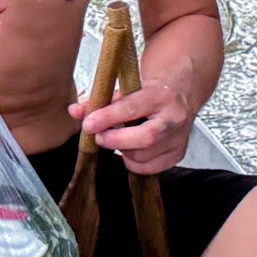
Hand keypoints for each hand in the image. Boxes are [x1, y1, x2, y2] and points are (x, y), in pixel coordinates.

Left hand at [72, 79, 194, 176]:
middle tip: (100, 137)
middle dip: (116, 141)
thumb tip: (74, 112)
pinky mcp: (179, 153)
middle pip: (145, 138)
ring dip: (124, 151)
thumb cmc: (151, 89)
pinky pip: (151, 168)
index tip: (88, 124)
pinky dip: (135, 162)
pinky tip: (130, 150)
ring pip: (145, 156)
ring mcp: (179, 138)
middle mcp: (174, 117)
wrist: (181, 91)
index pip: (132, 108)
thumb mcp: (127, 88)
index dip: (107, 118)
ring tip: (118, 139)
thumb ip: (100, 100)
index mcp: (161, 95)